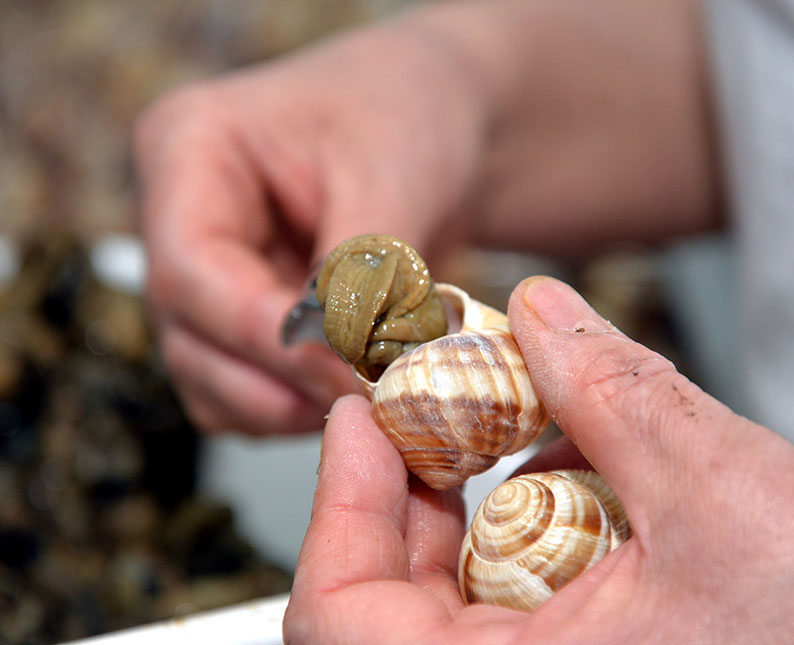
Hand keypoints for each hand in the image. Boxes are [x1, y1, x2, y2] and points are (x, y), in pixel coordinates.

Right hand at [133, 20, 487, 433]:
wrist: (440, 123)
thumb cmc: (409, 116)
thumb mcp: (393, 175)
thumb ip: (362, 272)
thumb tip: (350, 360)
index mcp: (188, 149)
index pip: (190, 269)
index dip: (262, 332)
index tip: (342, 368)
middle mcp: (179, 220)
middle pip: (189, 336)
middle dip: (280, 380)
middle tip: (367, 396)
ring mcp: (207, 278)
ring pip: (212, 381)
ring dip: (289, 404)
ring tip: (372, 391)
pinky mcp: (243, 321)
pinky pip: (248, 394)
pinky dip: (298, 405)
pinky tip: (356, 387)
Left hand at [284, 277, 793, 642]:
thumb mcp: (724, 492)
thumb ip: (610, 389)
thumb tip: (538, 312)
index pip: (342, 620)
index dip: (338, 503)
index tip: (362, 414)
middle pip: (389, 601)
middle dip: (413, 485)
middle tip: (444, 399)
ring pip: (453, 599)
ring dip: (474, 501)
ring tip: (526, 426)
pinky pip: (517, 608)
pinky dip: (528, 531)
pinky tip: (583, 477)